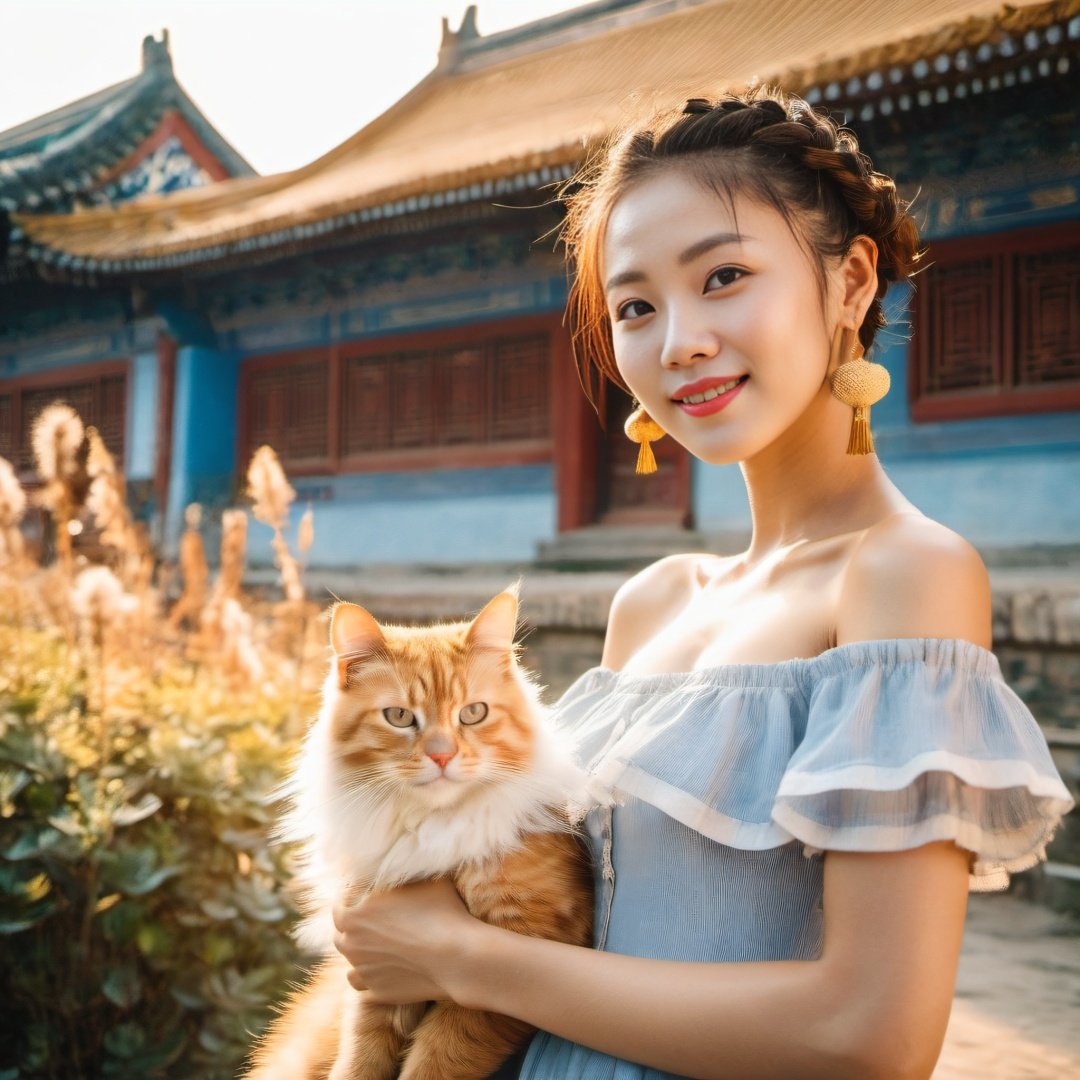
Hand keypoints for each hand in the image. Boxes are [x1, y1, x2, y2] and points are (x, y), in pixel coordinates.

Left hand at [332, 878, 477, 1003]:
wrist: (456, 957)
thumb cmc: (441, 911)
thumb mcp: (423, 879)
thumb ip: (403, 874)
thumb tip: (402, 863)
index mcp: (354, 915)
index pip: (339, 904)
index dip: (350, 897)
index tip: (362, 893)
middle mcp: (351, 945)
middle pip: (341, 934)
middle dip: (352, 925)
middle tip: (370, 919)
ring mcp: (363, 972)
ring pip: (350, 962)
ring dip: (358, 953)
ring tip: (376, 946)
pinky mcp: (377, 993)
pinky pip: (363, 984)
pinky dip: (368, 976)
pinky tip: (382, 968)